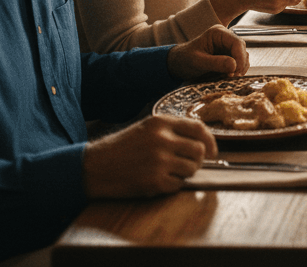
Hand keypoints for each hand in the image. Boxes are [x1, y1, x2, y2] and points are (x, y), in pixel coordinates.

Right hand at [83, 115, 216, 197]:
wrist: (94, 167)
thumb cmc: (122, 148)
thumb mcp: (146, 128)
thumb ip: (173, 131)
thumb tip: (203, 142)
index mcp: (161, 122)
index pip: (198, 127)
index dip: (210, 140)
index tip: (212, 151)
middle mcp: (162, 139)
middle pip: (199, 150)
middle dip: (197, 160)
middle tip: (187, 164)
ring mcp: (159, 161)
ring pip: (192, 168)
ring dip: (185, 173)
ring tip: (168, 172)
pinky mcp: (155, 181)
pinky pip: (178, 185)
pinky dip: (172, 185)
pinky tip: (156, 181)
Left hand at [168, 24, 247, 80]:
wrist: (179, 64)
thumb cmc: (185, 60)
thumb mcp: (198, 62)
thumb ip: (215, 63)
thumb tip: (234, 66)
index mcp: (218, 33)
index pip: (237, 42)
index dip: (239, 57)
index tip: (235, 72)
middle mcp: (225, 38)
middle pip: (242, 49)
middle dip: (240, 64)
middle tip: (233, 77)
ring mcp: (227, 47)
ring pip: (243, 57)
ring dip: (240, 68)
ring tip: (230, 78)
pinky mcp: (229, 56)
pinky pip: (239, 63)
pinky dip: (237, 70)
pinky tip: (229, 76)